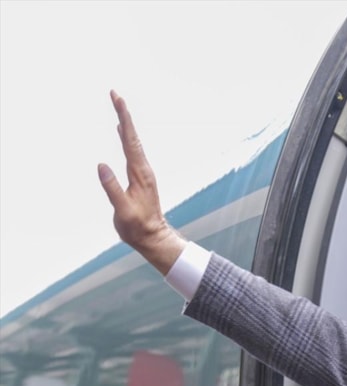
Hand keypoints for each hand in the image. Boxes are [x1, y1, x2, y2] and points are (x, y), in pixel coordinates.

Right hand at [98, 90, 186, 273]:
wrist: (153, 238)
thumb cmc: (138, 227)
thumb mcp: (123, 211)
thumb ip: (112, 189)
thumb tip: (101, 166)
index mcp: (139, 174)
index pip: (130, 141)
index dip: (124, 119)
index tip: (118, 100)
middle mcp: (143, 170)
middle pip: (132, 137)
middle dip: (124, 115)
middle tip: (115, 94)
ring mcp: (142, 174)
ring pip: (133, 143)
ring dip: (125, 124)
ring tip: (118, 107)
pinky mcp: (139, 179)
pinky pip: (132, 152)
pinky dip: (126, 138)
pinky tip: (122, 133)